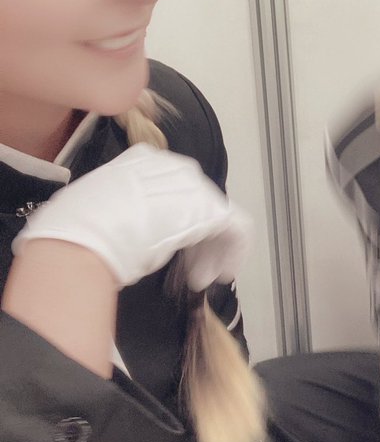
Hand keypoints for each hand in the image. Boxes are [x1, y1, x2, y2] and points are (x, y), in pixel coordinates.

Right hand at [12, 143, 251, 290]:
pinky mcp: (212, 210)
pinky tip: (223, 273)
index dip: (172, 225)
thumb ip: (123, 215)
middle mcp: (172, 166)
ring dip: (211, 251)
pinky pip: (236, 229)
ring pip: (216, 218)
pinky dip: (233, 252)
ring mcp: (193, 185)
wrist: (88, 237)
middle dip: (196, 242)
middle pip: (196, 205)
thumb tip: (130, 235)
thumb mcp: (101, 212)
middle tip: (189, 272)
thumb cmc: (81, 230)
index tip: (167, 253)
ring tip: (200, 279)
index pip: (170, 192)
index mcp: (141, 162)